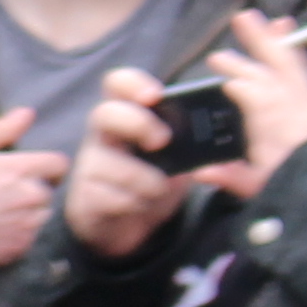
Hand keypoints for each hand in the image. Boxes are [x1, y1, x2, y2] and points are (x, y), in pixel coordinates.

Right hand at [0, 107, 68, 278]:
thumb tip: (27, 114)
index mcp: (19, 169)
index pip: (59, 165)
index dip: (45, 166)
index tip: (28, 170)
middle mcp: (30, 198)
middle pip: (49, 192)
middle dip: (31, 190)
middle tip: (1, 193)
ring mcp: (25, 227)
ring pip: (40, 217)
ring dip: (26, 214)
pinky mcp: (17, 251)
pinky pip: (27, 240)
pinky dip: (14, 235)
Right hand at [63, 74, 189, 258]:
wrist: (129, 222)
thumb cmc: (153, 177)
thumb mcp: (175, 156)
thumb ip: (191, 143)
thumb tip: (221, 141)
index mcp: (125, 114)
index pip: (117, 84)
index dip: (133, 83)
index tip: (156, 95)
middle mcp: (102, 134)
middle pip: (105, 113)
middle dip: (138, 124)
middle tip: (162, 140)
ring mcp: (90, 165)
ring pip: (112, 165)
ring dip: (146, 180)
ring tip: (158, 188)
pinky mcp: (85, 196)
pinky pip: (113, 198)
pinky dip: (135, 204)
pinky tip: (139, 204)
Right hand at [193, 11, 306, 184]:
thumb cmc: (292, 185)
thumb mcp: (258, 187)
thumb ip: (229, 175)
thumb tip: (199, 172)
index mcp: (278, 132)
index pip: (259, 100)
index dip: (242, 85)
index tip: (224, 77)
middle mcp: (294, 110)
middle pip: (269, 76)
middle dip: (245, 60)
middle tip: (218, 55)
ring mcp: (305, 102)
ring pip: (285, 63)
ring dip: (265, 40)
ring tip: (248, 18)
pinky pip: (299, 64)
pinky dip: (290, 44)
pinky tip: (284, 24)